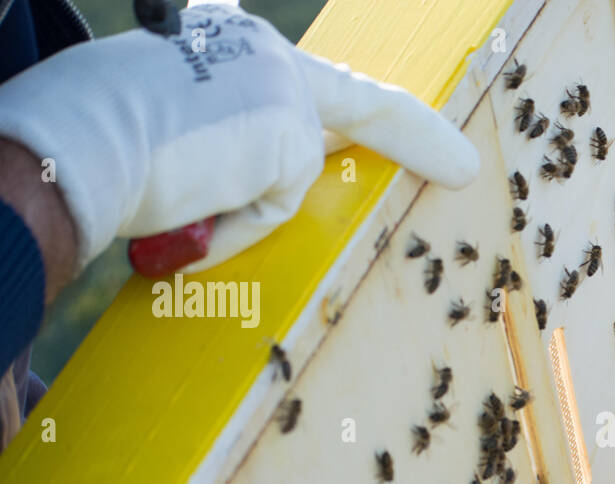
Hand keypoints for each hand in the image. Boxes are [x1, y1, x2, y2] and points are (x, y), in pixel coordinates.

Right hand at [0, 4, 478, 273]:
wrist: (74, 135)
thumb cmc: (96, 133)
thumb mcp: (171, 122)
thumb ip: (230, 143)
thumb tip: (246, 191)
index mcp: (232, 48)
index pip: (319, 84)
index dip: (371, 111)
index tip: (412, 129)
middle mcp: (266, 58)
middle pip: (363, 106)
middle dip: (417, 137)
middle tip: (462, 167)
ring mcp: (284, 94)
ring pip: (290, 180)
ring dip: (238, 209)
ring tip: (174, 194)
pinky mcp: (289, 136)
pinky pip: (274, 208)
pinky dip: (233, 226)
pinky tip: (191, 207)